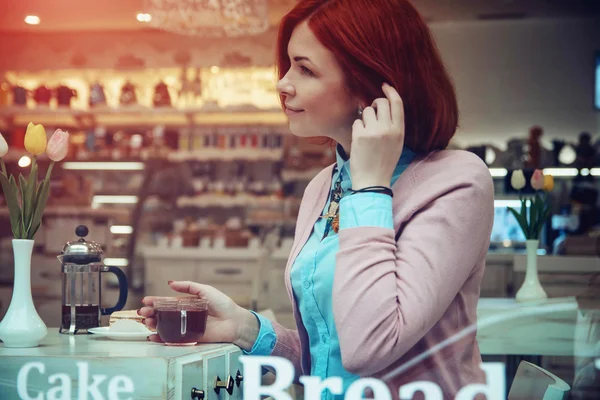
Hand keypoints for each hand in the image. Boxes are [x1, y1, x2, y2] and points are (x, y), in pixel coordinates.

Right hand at [139, 281, 256, 348]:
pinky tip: (153, 336)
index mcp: (187, 303)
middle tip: (143, 313)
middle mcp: (184, 315)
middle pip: (163, 314)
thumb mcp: (205, 290)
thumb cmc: (222, 305)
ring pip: (165, 326)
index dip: (156, 302)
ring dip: (154, 324)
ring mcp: (185, 326)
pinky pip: (172, 339)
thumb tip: (171, 283)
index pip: (167, 302)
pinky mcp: (189, 337)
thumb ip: (188, 286)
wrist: (234, 322)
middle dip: (151, 313)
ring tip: (147, 322)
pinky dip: (162, 338)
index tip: (146, 301)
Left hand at [350, 83, 405, 189]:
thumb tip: (385, 106)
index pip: (397, 103)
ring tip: (366, 132)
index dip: (390, 91)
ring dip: (364, 118)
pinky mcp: (360, 136)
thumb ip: (393, 125)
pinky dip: (357, 128)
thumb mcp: (396, 143)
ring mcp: (374, 132)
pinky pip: (356, 122)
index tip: (384, 86)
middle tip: (371, 111)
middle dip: (374, 103)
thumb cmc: (384, 162)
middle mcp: (388, 129)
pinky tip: (360, 140)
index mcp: (399, 131)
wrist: (372, 181)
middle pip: (380, 102)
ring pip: (366, 111)